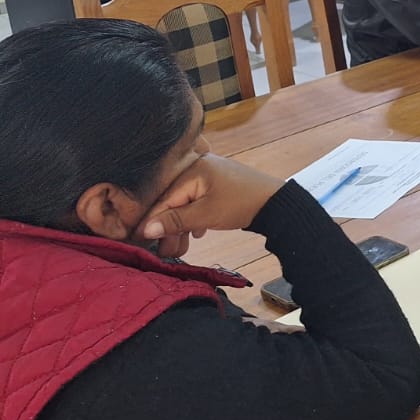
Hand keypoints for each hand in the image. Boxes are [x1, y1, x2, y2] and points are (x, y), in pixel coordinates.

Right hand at [140, 154, 283, 242]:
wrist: (276, 203)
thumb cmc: (242, 205)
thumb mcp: (205, 215)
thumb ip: (175, 221)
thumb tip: (146, 230)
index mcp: (193, 169)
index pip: (164, 199)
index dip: (153, 221)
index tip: (142, 241)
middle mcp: (199, 168)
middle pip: (174, 201)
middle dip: (169, 228)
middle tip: (165, 252)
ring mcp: (210, 175)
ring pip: (187, 204)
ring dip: (182, 227)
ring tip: (179, 249)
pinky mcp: (218, 185)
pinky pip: (199, 202)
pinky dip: (195, 218)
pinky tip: (196, 233)